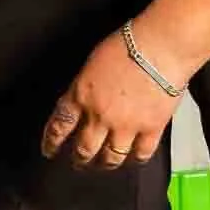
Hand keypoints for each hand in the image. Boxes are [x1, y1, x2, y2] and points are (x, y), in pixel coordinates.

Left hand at [42, 27, 179, 172]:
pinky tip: (134, 159)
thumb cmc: (128, 44)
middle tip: (79, 162)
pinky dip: (136, 159)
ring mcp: (126, 126)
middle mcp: (100, 116)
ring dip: (105, 164)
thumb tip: (82, 101)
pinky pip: (141, 154)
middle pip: (84, 149)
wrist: (160, 48)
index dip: (52, 141)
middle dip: (80, 159)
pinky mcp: (151, 129)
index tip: (49, 150)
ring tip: (105, 164)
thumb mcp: (93, 62)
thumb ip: (85, 86)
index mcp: (82, 96)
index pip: (60, 126)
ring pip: (111, 158)